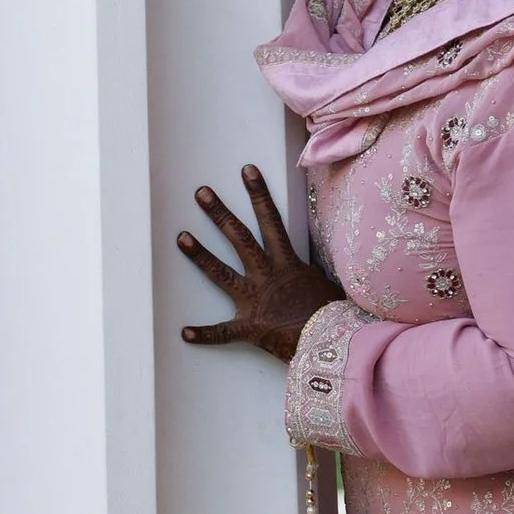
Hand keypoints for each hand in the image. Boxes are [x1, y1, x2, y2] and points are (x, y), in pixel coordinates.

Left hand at [178, 167, 338, 364]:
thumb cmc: (333, 313)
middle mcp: (266, 276)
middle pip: (240, 238)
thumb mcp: (323, 284)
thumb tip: (305, 269)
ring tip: (180, 237)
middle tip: (200, 193)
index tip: (246, 171)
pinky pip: (223, 333)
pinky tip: (184, 332)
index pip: (271, 221)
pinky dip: (204, 334)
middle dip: (220, 214)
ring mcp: (255, 300)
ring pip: (221, 273)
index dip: (259, 195)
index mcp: (287, 264)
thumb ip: (307, 273)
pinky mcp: (249, 327)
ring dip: (200, 255)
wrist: (333, 341)